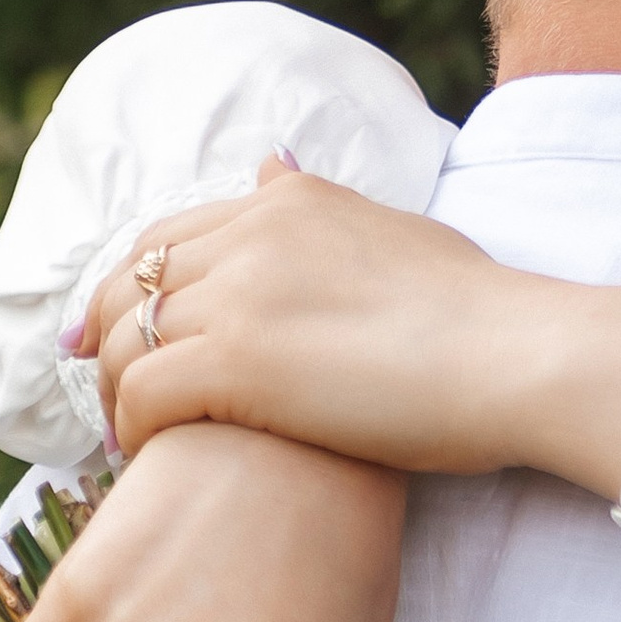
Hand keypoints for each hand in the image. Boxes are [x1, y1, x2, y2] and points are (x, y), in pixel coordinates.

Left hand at [88, 167, 544, 469]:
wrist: (517, 356)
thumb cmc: (480, 312)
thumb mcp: (395, 231)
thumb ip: (326, 207)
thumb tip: (272, 164)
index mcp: (288, 203)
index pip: (170, 234)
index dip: (129, 285)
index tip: (114, 331)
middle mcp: (252, 235)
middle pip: (131, 282)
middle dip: (103, 337)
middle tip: (106, 393)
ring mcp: (241, 296)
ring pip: (125, 340)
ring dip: (116, 394)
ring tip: (132, 439)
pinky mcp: (238, 362)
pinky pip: (143, 393)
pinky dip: (134, 428)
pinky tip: (151, 458)